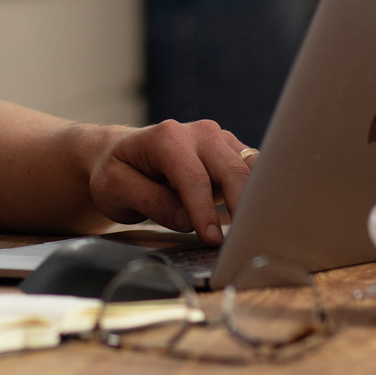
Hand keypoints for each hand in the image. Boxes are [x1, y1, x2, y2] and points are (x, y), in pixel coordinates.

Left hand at [86, 120, 254, 244]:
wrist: (123, 155)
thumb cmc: (117, 172)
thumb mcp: (116, 189)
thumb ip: (151, 202)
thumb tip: (187, 221)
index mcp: (168, 137)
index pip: (194, 178)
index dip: (204, 212)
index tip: (213, 240)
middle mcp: (200, 133)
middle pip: (232, 170)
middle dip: (241, 207)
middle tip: (243, 242)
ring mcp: (220, 141)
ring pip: (250, 170)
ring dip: (256, 200)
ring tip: (256, 232)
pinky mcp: (233, 153)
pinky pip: (254, 173)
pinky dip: (259, 195)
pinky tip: (257, 220)